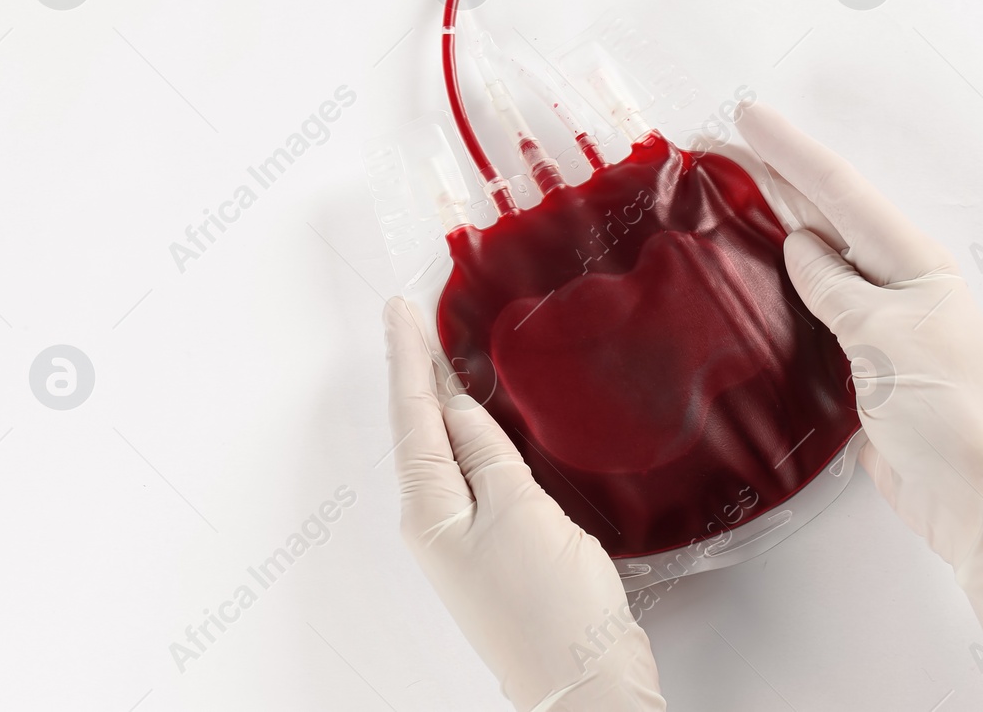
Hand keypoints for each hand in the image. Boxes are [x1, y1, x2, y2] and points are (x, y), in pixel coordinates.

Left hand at [383, 297, 666, 709]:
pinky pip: (467, 477)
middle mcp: (432, 523)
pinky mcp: (491, 552)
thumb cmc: (553, 606)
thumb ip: (486, 453)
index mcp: (428, 509)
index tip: (398, 308)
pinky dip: (467, 439)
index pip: (412, 414)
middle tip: (408, 317)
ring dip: (437, 402)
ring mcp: (458, 540)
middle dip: (413, 373)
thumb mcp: (519, 510)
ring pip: (441, 452)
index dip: (408, 357)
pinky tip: (476, 424)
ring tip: (432, 354)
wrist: (584, 686)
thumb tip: (456, 408)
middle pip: (417, 430)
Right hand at [737, 102, 982, 711]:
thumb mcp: (887, 336)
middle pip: (820, 216)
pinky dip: (768, 285)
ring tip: (711, 196)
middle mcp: (891, 283)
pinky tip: (738, 275)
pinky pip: (802, 308)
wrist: (976, 498)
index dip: (788, 152)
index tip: (742, 117)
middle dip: (767, 177)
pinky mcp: (852, 362)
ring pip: (807, 259)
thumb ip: (835, 286)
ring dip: (763, 225)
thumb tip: (797, 245)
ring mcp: (872, 322)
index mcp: (911, 263)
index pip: (839, 192)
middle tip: (707, 147)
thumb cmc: (947, 411)